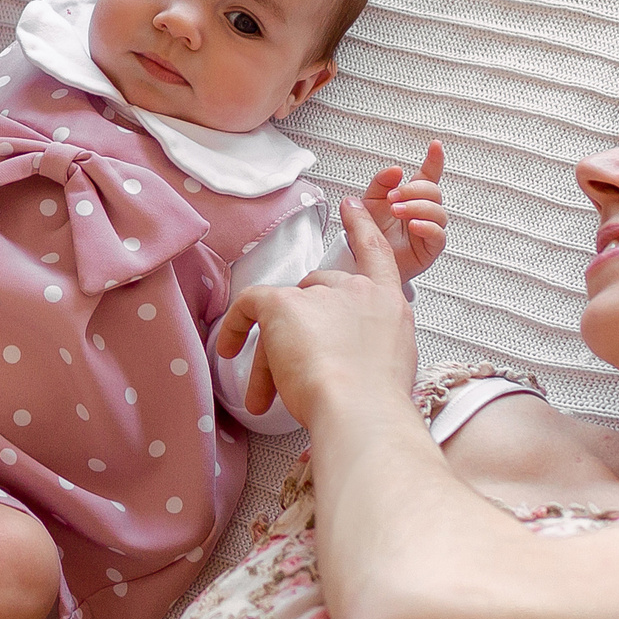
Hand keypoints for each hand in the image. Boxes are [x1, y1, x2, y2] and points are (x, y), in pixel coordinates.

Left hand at [217, 198, 419, 427]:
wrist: (360, 410)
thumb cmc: (375, 406)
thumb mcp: (390, 368)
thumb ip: (368, 350)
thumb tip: (344, 360)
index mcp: (389, 304)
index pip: (375, 254)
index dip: (361, 228)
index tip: (350, 207)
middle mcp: (357, 290)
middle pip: (317, 293)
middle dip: (302, 330)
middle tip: (292, 375)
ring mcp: (320, 293)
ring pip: (285, 314)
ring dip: (273, 354)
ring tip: (263, 397)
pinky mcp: (284, 303)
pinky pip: (250, 305)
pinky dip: (235, 326)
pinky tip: (228, 348)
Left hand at [360, 140, 446, 278]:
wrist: (363, 262)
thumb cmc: (370, 231)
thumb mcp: (369, 202)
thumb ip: (381, 183)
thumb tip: (395, 170)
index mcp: (410, 197)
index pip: (428, 175)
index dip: (434, 160)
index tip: (435, 145)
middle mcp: (422, 211)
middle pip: (433, 191)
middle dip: (414, 190)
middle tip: (393, 197)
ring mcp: (428, 229)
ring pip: (438, 212)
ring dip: (417, 207)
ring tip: (398, 211)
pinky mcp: (429, 249)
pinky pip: (438, 235)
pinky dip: (427, 227)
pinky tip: (413, 225)